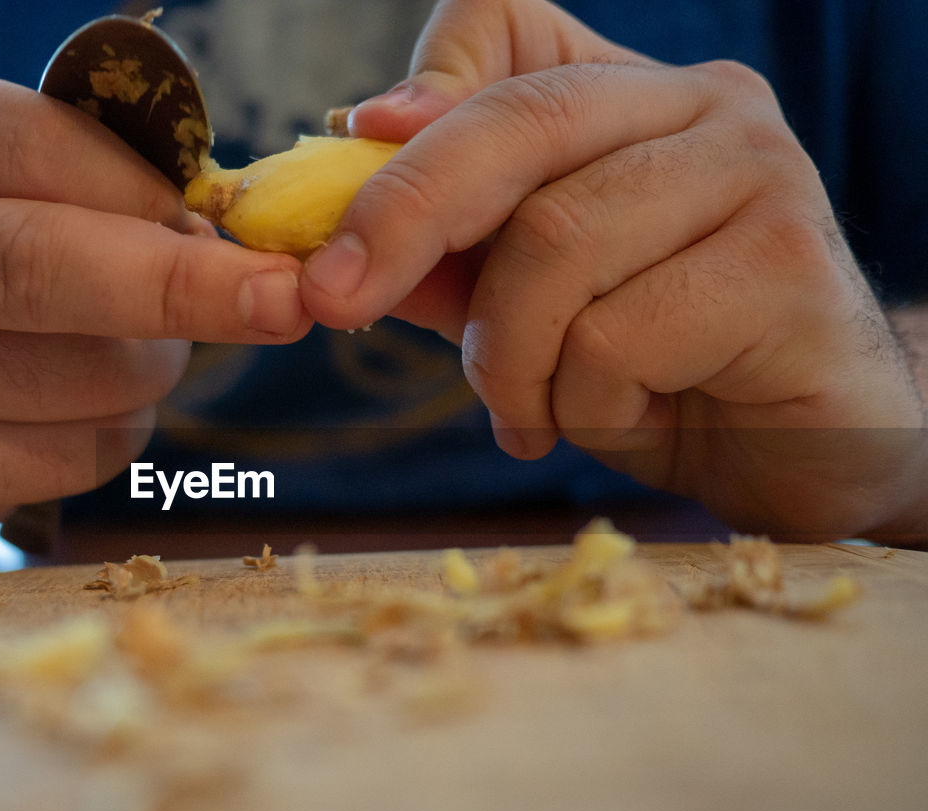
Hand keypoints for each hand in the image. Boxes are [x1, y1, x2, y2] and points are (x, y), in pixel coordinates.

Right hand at [0, 79, 307, 529]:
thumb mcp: (38, 187)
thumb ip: (121, 196)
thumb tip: (243, 262)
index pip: (33, 149)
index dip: (148, 195)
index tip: (239, 234)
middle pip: (30, 268)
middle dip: (177, 289)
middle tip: (281, 304)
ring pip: (67, 380)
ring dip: (149, 373)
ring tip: (138, 356)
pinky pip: (67, 460)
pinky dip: (115, 438)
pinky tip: (85, 411)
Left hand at [300, 0, 927, 539]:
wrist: (794, 451)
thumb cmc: (652, 372)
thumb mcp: (527, 305)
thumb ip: (448, 250)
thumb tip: (340, 200)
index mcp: (631, 95)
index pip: (509, 23)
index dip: (424, 78)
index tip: (354, 142)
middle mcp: (703, 105)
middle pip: (518, 125)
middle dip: (404, 218)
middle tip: (333, 298)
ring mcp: (758, 173)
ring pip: (556, 244)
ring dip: (509, 359)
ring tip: (534, 411)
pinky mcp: (788, 264)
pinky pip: (616, 336)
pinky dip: (583, 403)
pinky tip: (623, 418)